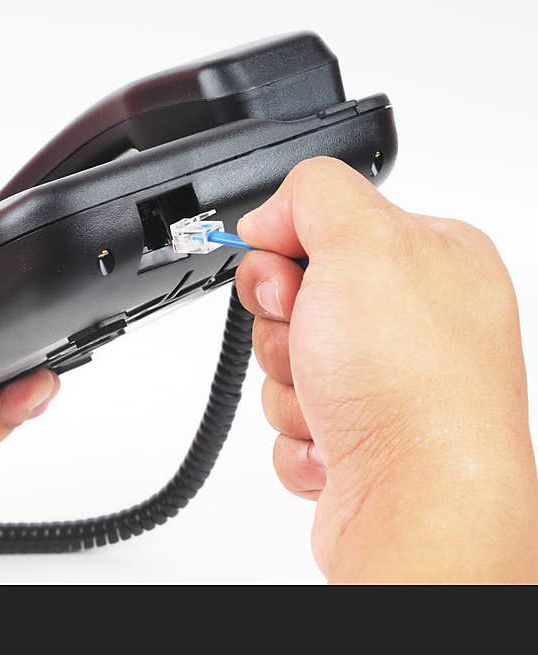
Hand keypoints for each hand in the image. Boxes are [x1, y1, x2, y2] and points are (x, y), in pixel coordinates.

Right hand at [235, 157, 537, 582]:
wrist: (417, 501)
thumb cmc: (413, 384)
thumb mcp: (363, 242)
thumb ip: (311, 195)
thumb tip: (271, 212)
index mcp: (432, 259)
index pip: (326, 229)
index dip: (288, 256)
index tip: (290, 282)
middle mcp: (416, 322)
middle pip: (297, 301)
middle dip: (284, 330)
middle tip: (313, 346)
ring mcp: (389, 383)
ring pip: (288, 365)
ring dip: (289, 387)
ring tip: (332, 404)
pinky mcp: (361, 437)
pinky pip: (292, 418)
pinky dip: (299, 432)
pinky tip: (337, 440)